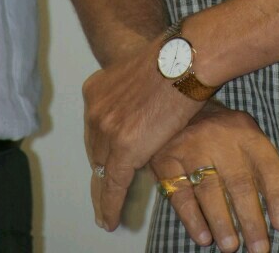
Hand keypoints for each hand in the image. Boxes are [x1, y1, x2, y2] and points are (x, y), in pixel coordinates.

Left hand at [83, 39, 203, 229]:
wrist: (183, 60)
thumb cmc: (172, 61)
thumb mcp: (138, 75)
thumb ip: (130, 97)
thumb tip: (139, 115)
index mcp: (96, 90)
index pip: (97, 130)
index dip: (102, 150)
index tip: (102, 165)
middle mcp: (95, 109)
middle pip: (96, 150)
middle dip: (102, 171)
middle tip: (103, 193)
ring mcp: (107, 128)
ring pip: (102, 171)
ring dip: (103, 193)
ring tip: (104, 212)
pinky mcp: (122, 148)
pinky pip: (113, 184)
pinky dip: (110, 205)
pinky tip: (109, 220)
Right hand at [151, 101, 278, 252]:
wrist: (178, 107)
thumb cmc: (222, 136)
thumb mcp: (250, 143)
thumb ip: (271, 171)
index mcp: (245, 131)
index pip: (266, 165)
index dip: (277, 195)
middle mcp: (219, 136)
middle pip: (239, 181)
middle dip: (251, 218)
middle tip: (260, 248)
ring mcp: (190, 146)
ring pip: (209, 189)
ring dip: (222, 222)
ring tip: (231, 247)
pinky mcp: (166, 159)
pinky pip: (180, 193)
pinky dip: (192, 218)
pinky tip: (203, 236)